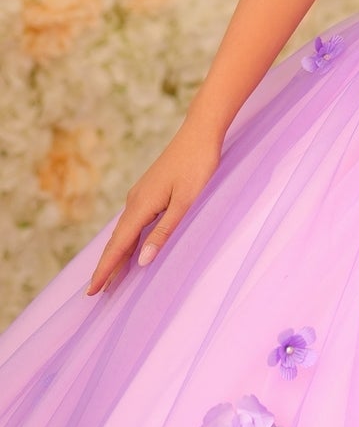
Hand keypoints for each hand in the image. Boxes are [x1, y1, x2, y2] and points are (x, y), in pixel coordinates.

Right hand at [84, 120, 223, 296]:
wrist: (200, 133)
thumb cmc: (197, 166)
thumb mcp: (185, 202)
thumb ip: (164, 232)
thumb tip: (141, 262)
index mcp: (141, 206)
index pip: (118, 246)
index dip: (105, 270)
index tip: (92, 292)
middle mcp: (135, 201)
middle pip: (116, 241)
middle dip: (106, 267)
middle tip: (95, 293)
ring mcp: (140, 194)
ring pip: (124, 231)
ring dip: (116, 254)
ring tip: (110, 278)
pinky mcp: (148, 191)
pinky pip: (132, 222)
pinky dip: (127, 239)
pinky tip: (130, 247)